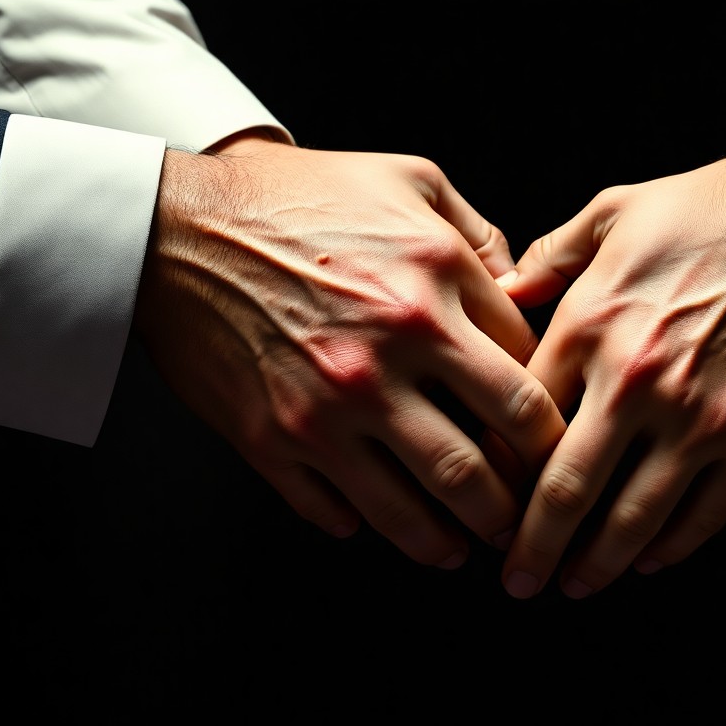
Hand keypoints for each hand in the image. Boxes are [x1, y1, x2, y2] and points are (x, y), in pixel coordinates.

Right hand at [134, 135, 565, 568]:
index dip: (546, 429)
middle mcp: (384, 362)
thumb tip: (524, 291)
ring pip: (414, 512)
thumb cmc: (298, 196)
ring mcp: (324, 411)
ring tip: (464, 545)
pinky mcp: (270, 442)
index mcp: (432, 295)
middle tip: (522, 517)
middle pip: (481, 470)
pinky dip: (363, 526)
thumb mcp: (411, 180)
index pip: (524, 392)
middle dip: (514, 507)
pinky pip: (332, 512)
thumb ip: (482, 235)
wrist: (179, 226)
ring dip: (450, 540)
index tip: (544, 446)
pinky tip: (378, 521)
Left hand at [492, 150, 725, 597]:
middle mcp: (639, 383)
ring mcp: (701, 419)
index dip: (498, 470)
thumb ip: (548, 258)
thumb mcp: (613, 212)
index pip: (524, 422)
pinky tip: (648, 560)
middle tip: (517, 579)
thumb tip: (502, 292)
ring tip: (574, 583)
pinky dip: (671, 547)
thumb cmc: (712, 208)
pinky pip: (705, 515)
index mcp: (592, 326)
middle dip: (533, 547)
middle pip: (567, 491)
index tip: (487, 497)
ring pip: (633, 520)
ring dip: (597, 564)